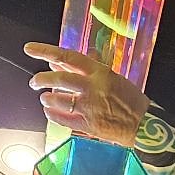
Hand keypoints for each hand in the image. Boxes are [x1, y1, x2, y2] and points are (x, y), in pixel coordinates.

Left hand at [24, 42, 150, 146]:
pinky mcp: (87, 125)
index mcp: (100, 72)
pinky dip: (51, 114)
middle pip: (58, 79)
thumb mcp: (112, 77)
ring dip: (46, 98)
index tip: (30, 49)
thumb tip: (60, 64)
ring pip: (57, 100)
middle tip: (34, 82)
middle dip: (41, 79)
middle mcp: (93, 88)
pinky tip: (49, 111)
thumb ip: (86, 70)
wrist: (144, 124)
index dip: (45, 51)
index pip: (68, 57)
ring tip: (45, 98)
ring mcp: (89, 108)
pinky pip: (61, 119)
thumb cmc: (130, 100)